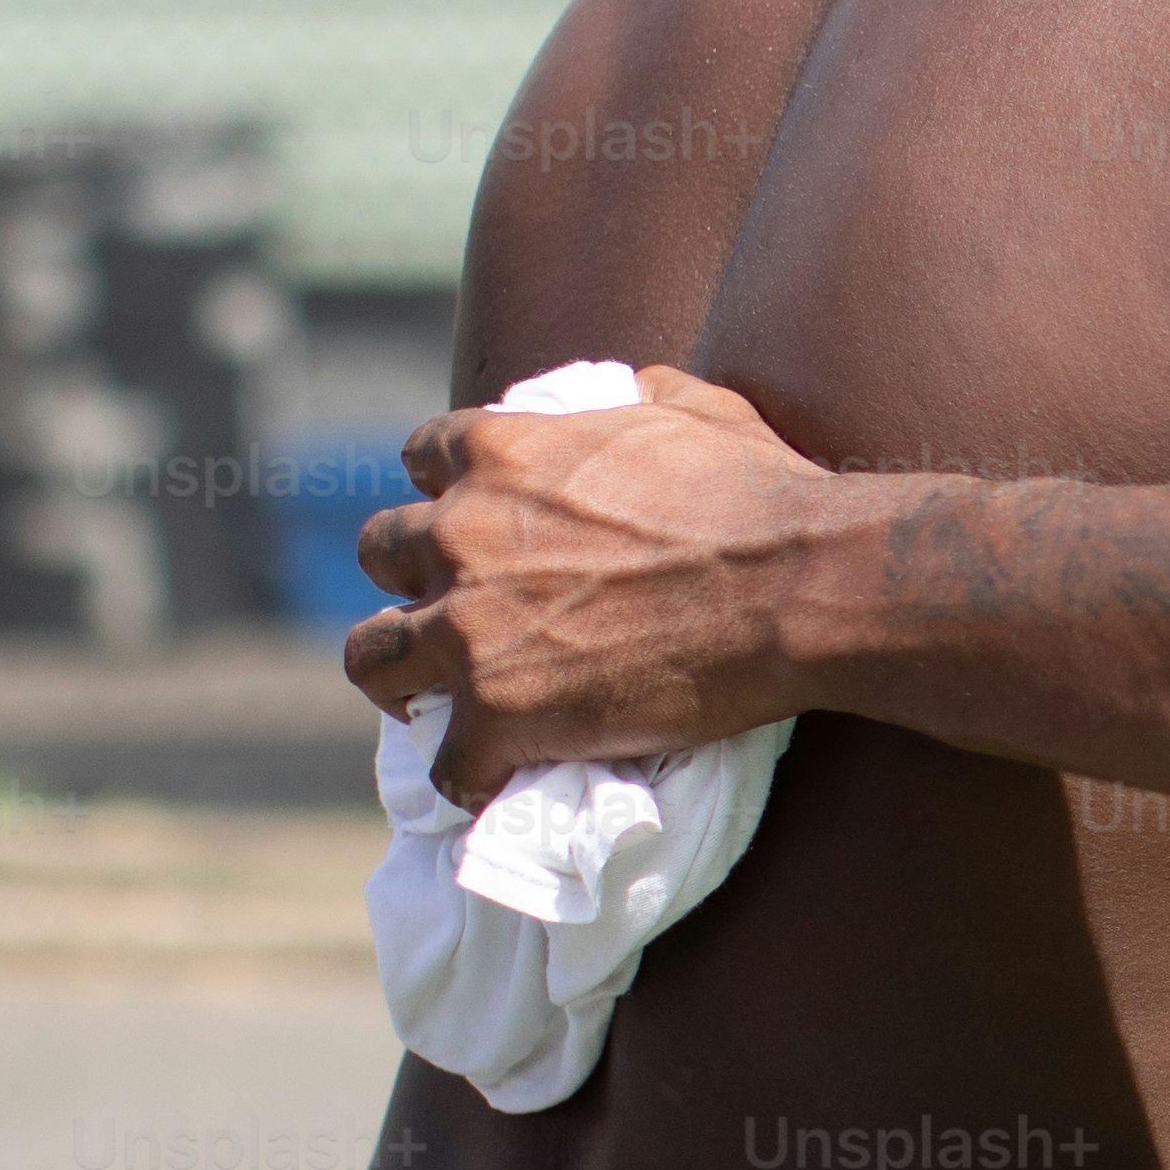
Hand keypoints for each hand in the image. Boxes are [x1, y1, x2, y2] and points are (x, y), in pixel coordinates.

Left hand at [344, 364, 858, 800]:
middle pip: (379, 552)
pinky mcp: (499, 714)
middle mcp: (462, 533)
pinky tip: (496, 780)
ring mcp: (471, 628)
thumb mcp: (699, 407)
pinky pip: (448, 762)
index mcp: (500, 451)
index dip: (446, 491)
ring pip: (372, 658)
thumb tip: (628, 390)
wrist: (797, 587)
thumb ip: (638, 393)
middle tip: (455, 608)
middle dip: (412, 577)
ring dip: (401, 678)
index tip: (475, 522)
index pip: (420, 457)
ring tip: (433, 702)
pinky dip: (469, 775)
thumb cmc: (761, 493)